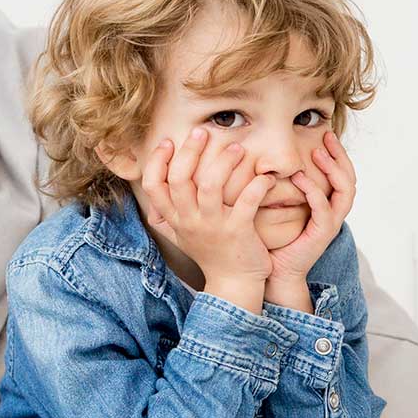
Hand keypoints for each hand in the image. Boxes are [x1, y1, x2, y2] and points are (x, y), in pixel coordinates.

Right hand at [141, 127, 274, 285]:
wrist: (234, 284)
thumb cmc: (211, 255)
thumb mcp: (181, 237)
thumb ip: (166, 217)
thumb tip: (153, 195)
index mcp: (174, 220)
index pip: (153, 185)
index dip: (157, 160)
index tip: (169, 142)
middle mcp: (189, 222)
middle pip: (179, 179)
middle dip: (190, 151)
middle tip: (203, 132)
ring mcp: (213, 227)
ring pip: (210, 185)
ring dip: (224, 162)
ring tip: (238, 148)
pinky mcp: (239, 232)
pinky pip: (246, 201)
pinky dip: (257, 184)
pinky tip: (265, 177)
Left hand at [267, 130, 356, 282]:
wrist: (275, 271)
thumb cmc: (276, 239)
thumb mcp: (282, 206)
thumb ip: (286, 185)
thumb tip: (273, 159)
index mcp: (329, 206)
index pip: (343, 175)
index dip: (338, 154)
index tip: (326, 135)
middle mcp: (335, 213)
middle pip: (350, 179)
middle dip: (340, 156)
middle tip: (327, 137)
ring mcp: (331, 224)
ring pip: (345, 191)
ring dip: (333, 170)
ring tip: (318, 154)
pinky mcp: (322, 234)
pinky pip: (324, 208)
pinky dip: (314, 191)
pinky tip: (301, 178)